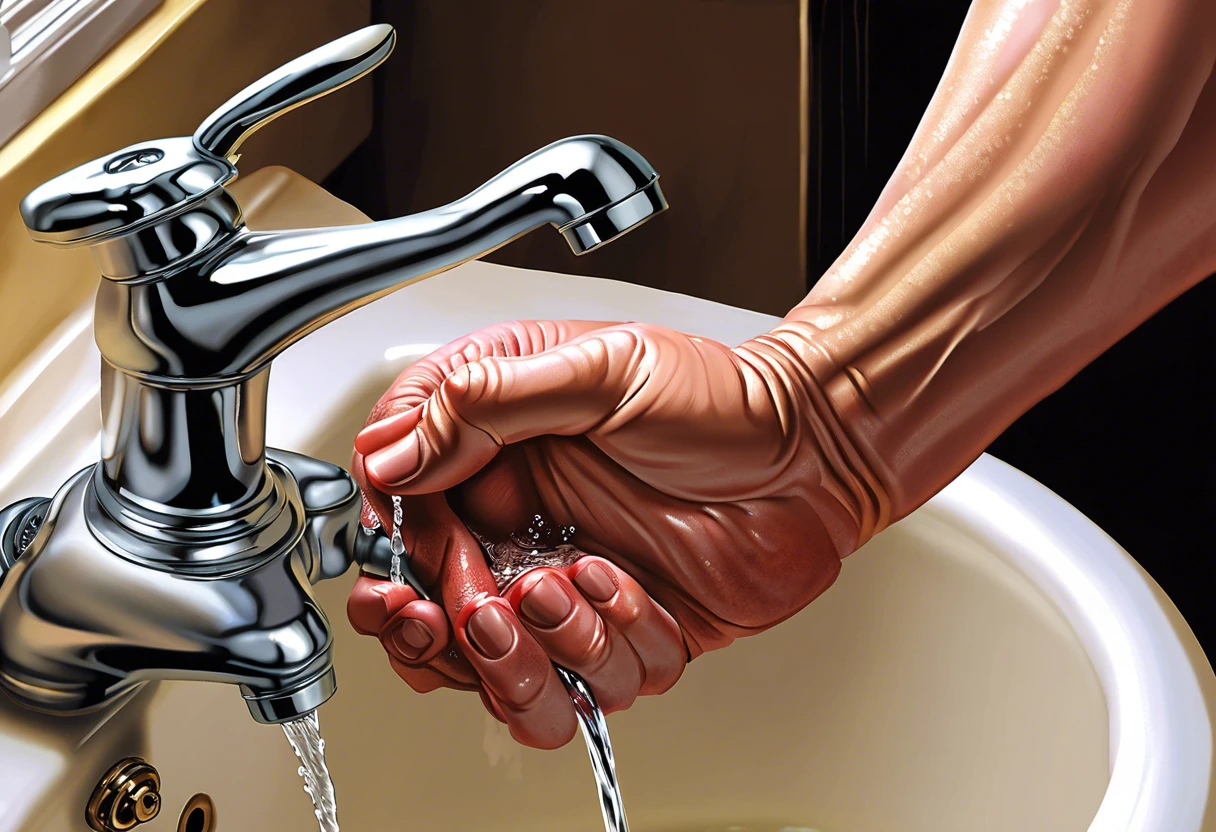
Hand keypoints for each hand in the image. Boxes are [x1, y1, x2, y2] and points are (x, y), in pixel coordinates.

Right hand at [349, 319, 871, 745]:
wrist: (815, 453)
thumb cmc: (717, 399)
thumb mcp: (595, 371)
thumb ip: (483, 405)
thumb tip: (390, 455)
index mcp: (492, 450)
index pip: (400, 522)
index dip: (398, 563)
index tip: (418, 578)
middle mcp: (519, 524)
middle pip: (433, 614)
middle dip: (456, 629)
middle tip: (492, 608)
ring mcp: (566, 585)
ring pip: (504, 669)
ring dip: (530, 651)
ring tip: (565, 590)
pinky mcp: (618, 635)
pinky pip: (589, 685)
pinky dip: (609, 653)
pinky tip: (636, 594)